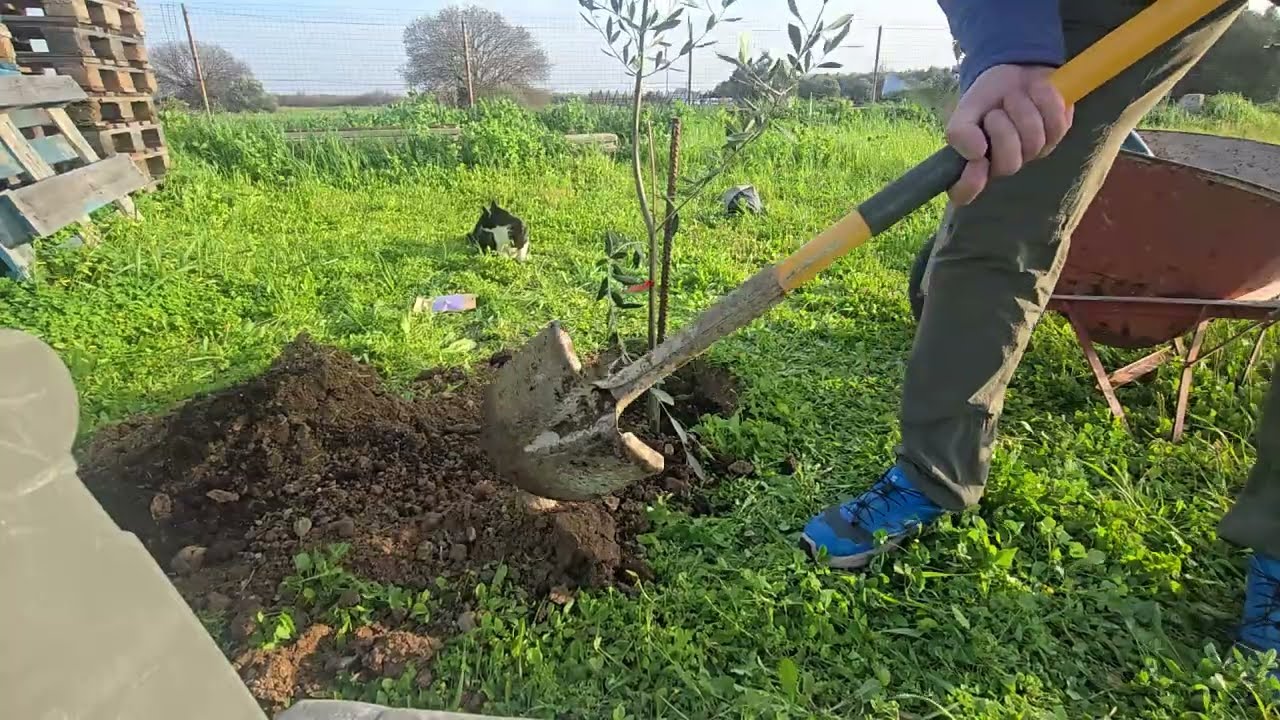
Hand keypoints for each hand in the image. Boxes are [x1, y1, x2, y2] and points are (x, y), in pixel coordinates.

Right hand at [946, 64, 1073, 204]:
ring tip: (1015, 96)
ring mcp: (1033, 152)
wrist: (1017, 66)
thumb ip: (960, 132)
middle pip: (1008, 165)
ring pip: (1034, 142)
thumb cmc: (988, 94)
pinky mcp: (1058, 133)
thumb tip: (976, 154)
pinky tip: (1036, 92)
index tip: (976, 161)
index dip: (969, 184)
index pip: (963, 193)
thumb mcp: (966, 108)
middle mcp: (1004, 163)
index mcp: (975, 162)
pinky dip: (1044, 100)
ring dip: (1023, 109)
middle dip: (1002, 129)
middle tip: (997, 110)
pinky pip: (1056, 124)